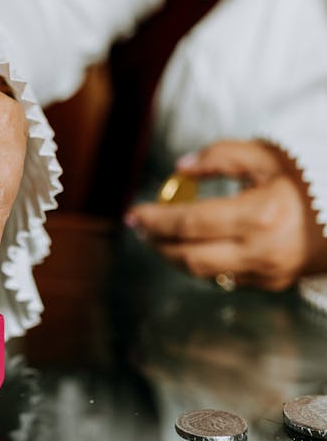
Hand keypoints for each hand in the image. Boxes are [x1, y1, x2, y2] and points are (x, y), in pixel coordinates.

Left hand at [126, 139, 326, 290]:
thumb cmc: (306, 179)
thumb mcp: (265, 155)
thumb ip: (219, 157)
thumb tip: (180, 169)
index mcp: (259, 215)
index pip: (190, 223)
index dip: (155, 220)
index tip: (133, 214)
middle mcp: (260, 251)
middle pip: (189, 256)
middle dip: (158, 243)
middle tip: (140, 228)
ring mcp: (266, 273)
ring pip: (203, 273)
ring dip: (175, 256)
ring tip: (159, 237)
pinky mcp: (270, 284)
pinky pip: (225, 277)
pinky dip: (204, 262)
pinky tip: (194, 245)